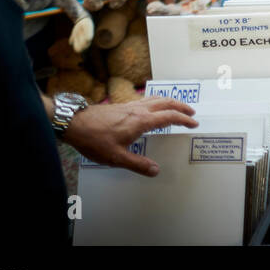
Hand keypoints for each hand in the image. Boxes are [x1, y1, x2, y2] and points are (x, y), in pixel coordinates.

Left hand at [63, 96, 197, 176]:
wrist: (75, 123)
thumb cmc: (95, 140)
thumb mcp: (116, 157)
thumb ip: (137, 164)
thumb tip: (156, 170)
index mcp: (141, 121)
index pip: (169, 116)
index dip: (184, 119)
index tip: (194, 123)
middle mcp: (139, 110)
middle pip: (166, 102)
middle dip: (181, 107)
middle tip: (192, 113)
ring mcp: (131, 105)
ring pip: (157, 98)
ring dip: (171, 102)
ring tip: (177, 108)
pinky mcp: (123, 105)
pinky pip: (147, 99)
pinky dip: (158, 101)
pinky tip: (153, 108)